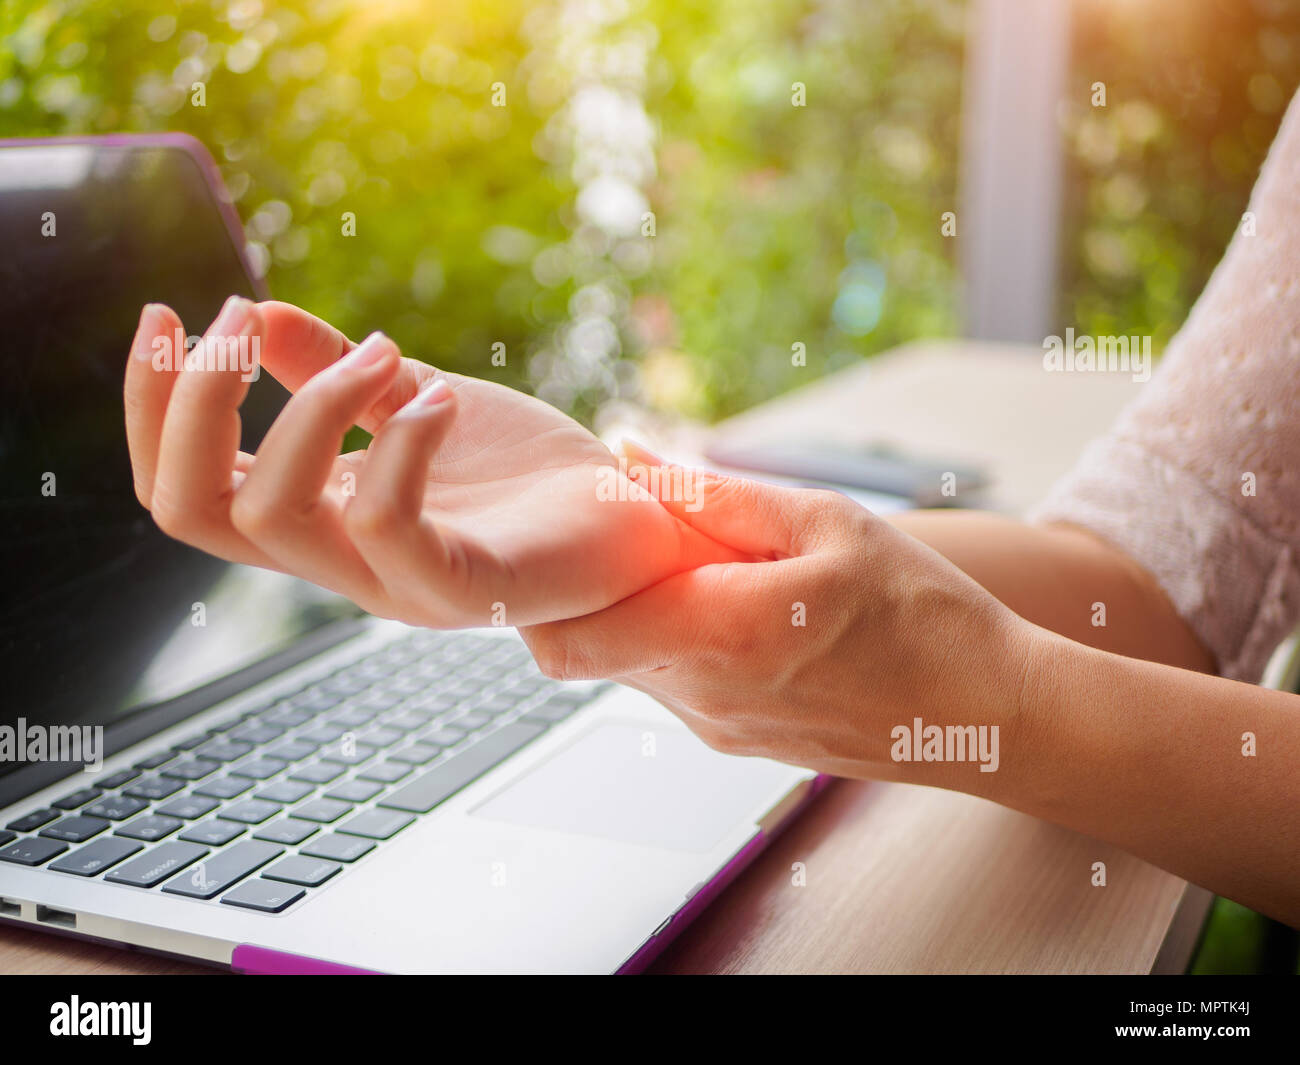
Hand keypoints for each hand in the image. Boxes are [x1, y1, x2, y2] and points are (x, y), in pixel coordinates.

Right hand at [124, 297, 740, 627]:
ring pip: (274, 520)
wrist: (633, 523)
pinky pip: (391, 527)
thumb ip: (337, 373)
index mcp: (321, 520)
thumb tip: (259, 315)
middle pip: (194, 513)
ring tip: (381, 357)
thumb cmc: (526, 472)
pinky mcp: (469, 590)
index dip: (154, 407)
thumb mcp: (417, 401)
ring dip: (304, 410)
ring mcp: (399, 585)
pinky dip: (400, 445)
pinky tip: (440, 401)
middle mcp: (341, 563)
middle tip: (238, 320)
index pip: (184, 490)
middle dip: (193, 404)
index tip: (166, 313)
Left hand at [521, 445, 1036, 779]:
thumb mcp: (825, 524)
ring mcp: (719, 730)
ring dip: (643, 613)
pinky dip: (680, 641)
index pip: (567, 634)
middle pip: (586, 650)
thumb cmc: (923, 611)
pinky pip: (676, 686)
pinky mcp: (739, 742)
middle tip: (640, 536)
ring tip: (707, 564)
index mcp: (719, 635)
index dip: (549, 584)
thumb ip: (713, 493)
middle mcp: (703, 698)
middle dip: (593, 591)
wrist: (990, 713)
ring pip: (630, 667)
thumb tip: (628, 454)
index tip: (577, 534)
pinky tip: (741, 606)